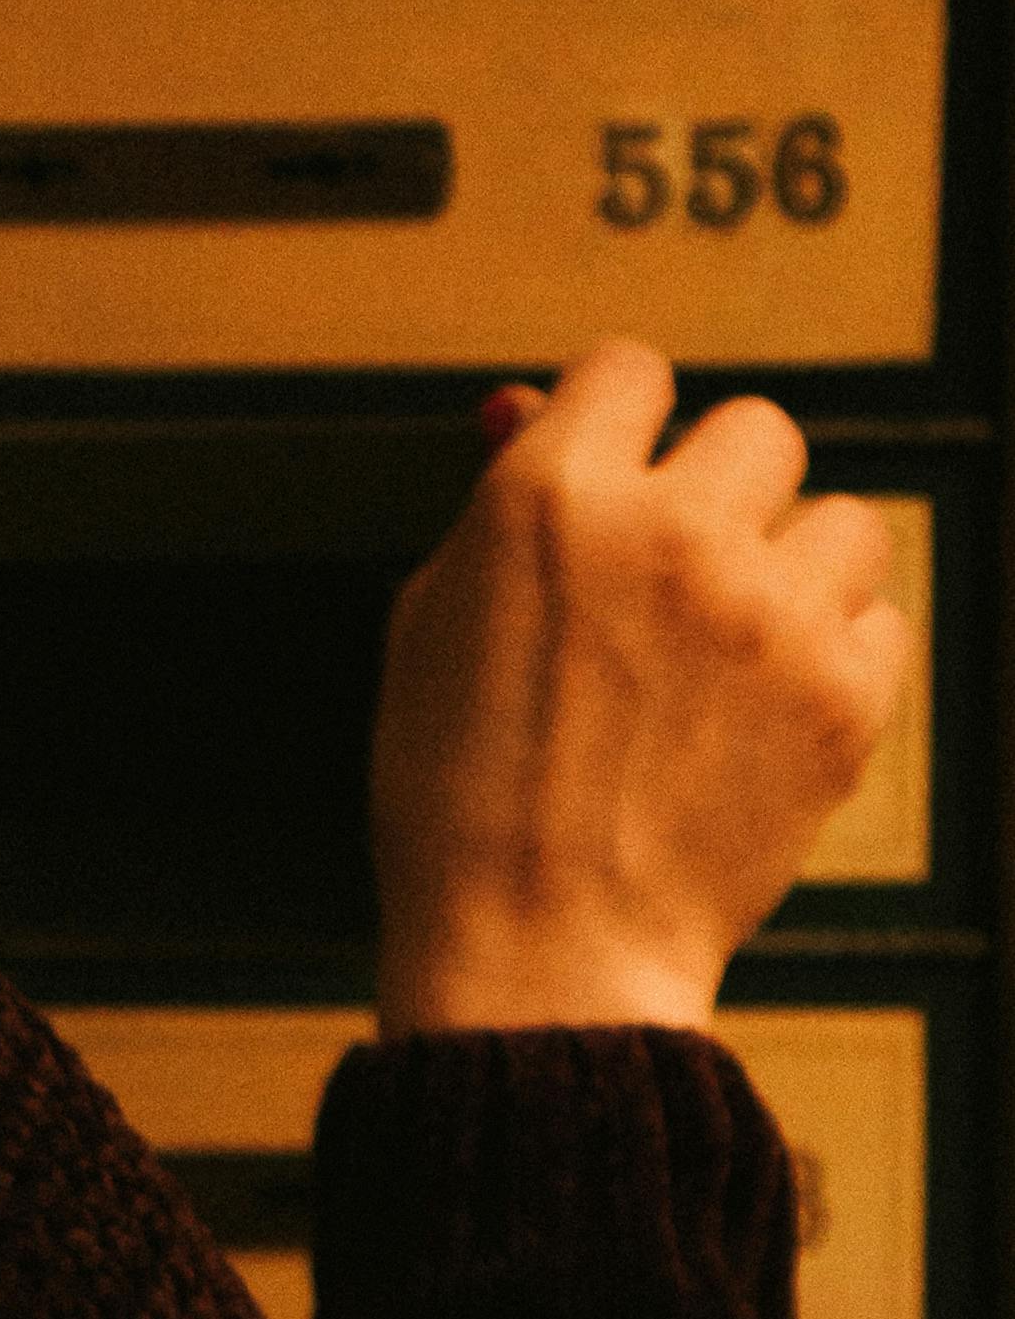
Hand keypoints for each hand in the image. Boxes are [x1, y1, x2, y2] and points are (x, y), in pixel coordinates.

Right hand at [370, 339, 910, 1036]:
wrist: (541, 948)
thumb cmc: (460, 795)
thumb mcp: (435, 621)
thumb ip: (500, 506)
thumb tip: (533, 412)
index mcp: (551, 497)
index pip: (630, 370)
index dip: (623, 419)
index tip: (625, 465)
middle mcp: (673, 533)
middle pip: (758, 429)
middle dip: (723, 485)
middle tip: (687, 561)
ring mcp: (772, 614)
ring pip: (846, 519)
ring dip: (800, 565)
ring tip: (746, 637)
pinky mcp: (843, 697)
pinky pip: (884, 623)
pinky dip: (840, 655)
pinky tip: (776, 702)